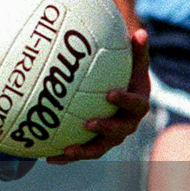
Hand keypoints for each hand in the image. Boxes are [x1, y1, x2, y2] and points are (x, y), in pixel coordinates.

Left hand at [47, 28, 149, 164]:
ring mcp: (112, 138)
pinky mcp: (96, 145)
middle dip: (105, 129)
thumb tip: (140, 32)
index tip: (110, 94)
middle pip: (120, 131)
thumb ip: (137, 51)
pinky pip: (82, 153)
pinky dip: (66, 157)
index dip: (125, 101)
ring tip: (67, 149)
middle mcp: (127, 125)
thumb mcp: (132, 63)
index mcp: (137, 105)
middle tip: (88, 123)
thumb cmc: (125, 75)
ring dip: (84, 150)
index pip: (136, 105)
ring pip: (99, 148)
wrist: (119, 98)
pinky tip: (48, 158)